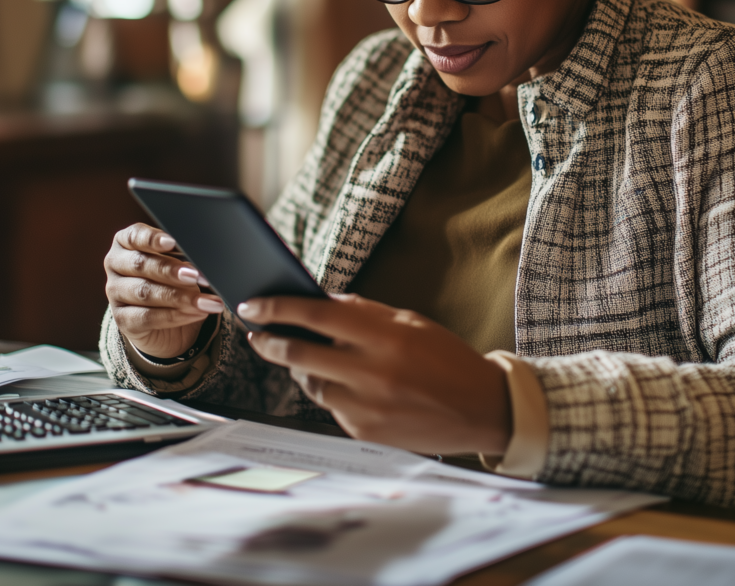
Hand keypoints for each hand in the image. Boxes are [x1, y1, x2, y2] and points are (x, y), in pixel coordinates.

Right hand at [105, 223, 223, 358]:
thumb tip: (201, 260)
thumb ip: (184, 256)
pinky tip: (197, 313)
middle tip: (195, 275)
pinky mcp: (122, 319)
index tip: (172, 242)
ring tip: (207, 300)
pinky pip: (148, 317)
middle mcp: (116, 264)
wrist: (166, 320)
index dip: (152, 239)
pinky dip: (176, 315)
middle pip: (140, 264)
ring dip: (180, 296)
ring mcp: (115, 293)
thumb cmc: (172, 279)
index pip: (135, 236)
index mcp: (126, 242)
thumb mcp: (179, 262)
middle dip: (170, 270)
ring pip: (145, 292)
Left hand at [238, 294, 510, 454]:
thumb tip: (317, 301)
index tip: (252, 305)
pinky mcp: (365, 432)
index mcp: (385, 336)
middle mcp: (372, 373)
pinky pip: (330, 406)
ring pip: (310, 383)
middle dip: (268, 341)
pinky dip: (328, 391)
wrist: (481, 408)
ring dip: (298, 367)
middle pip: (299, 353)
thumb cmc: (445, 357)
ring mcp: (367, 407)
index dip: (277, 308)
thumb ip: (362, 313)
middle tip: (255, 333)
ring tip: (301, 355)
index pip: (316, 316)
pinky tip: (341, 382)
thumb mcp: (408, 322)